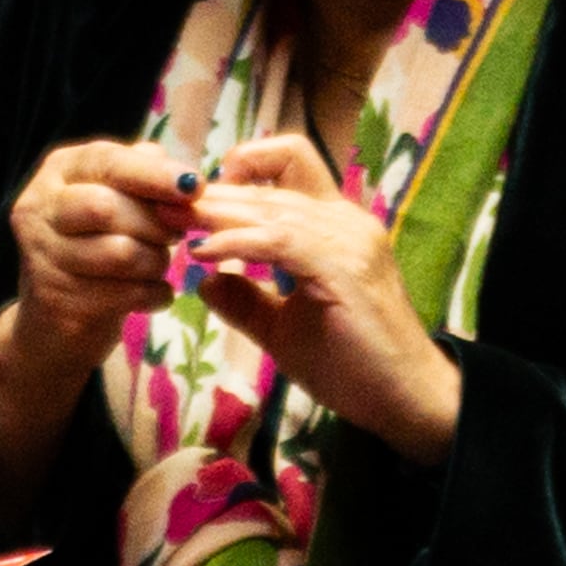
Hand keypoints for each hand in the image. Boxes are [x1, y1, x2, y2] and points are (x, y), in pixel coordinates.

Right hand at [0, 138, 199, 387]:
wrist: (57, 320)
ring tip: (158, 265)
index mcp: (59, 172)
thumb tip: (182, 178)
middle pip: (106, 207)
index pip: (107, 161)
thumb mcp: (118, 200)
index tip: (194, 186)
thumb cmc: (97, 245)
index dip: (154, 174)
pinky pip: (125, 293)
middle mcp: (39, 208)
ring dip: (156, 261)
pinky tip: (154, 294)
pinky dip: (154, 294)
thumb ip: (144, 176)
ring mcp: (43, 256)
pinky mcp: (58, 300)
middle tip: (177, 235)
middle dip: (155, 222)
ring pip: (120, 253)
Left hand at [184, 134, 461, 465]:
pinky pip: (281, 241)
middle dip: (213, 193)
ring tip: (173, 222)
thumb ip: (246, 301)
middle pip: (273, 183)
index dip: (238, 173)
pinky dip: (238, 242)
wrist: (404, 398)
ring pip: (273, 207)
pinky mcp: (344, 267)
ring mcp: (349, 240)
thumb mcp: (284, 328)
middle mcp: (346, 222)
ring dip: (218, 213)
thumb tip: (202, 281)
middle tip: (161, 204)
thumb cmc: (350, 365)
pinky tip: (203, 252)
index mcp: (335, 226)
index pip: (289, 167)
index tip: (192, 200)